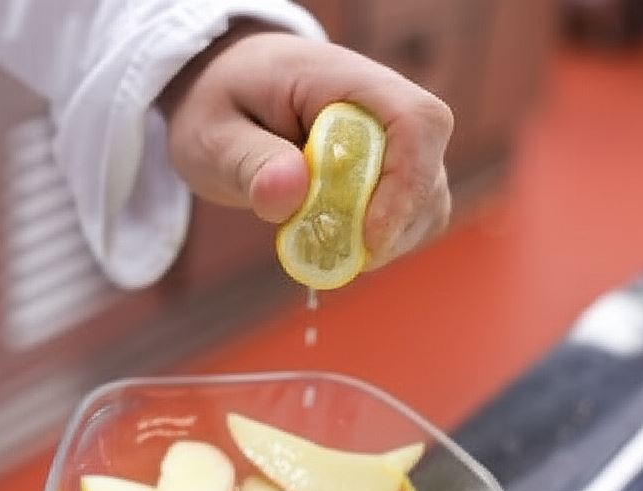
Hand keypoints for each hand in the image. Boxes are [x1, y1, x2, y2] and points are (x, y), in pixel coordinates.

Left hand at [159, 24, 453, 269]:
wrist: (232, 96)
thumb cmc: (222, 105)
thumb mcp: (212, 133)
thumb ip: (248, 160)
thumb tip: (289, 190)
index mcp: (345, 80)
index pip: (414, 122)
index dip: (406, 184)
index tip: (369, 239)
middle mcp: (387, 105)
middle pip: (429, 168)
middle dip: (394, 226)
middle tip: (339, 258)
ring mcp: (398, 143)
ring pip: (430, 201)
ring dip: (390, 241)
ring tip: (329, 249)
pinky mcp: (398, 175)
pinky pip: (416, 218)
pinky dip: (387, 244)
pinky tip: (341, 244)